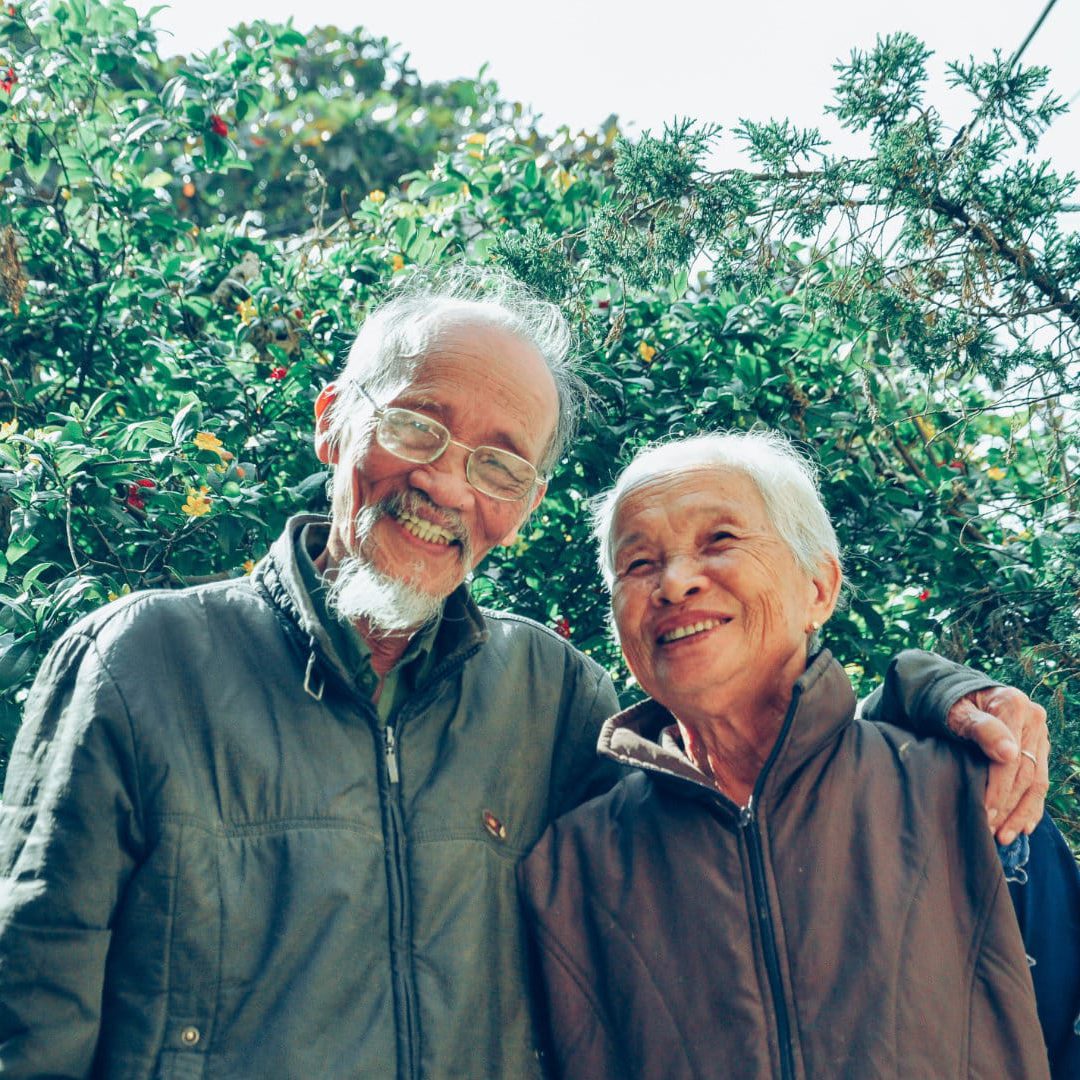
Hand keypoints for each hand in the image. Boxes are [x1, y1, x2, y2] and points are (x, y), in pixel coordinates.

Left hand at [947, 685, 1048, 844]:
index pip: (1011, 758)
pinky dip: (1032, 806)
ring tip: (1004, 837)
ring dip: (1021, 813)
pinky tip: (1023, 828)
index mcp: (1014, 705)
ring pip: (1036, 782)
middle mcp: (1033, 719)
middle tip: (990, 830)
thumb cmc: (950, 703)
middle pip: (1025, 773)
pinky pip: (1040, 781)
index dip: (998, 789)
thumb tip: (1008, 753)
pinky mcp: (1037, 748)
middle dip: (1007, 806)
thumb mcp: (955, 711)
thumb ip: (980, 728)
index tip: (984, 812)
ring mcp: (1038, 735)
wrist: (955, 692)